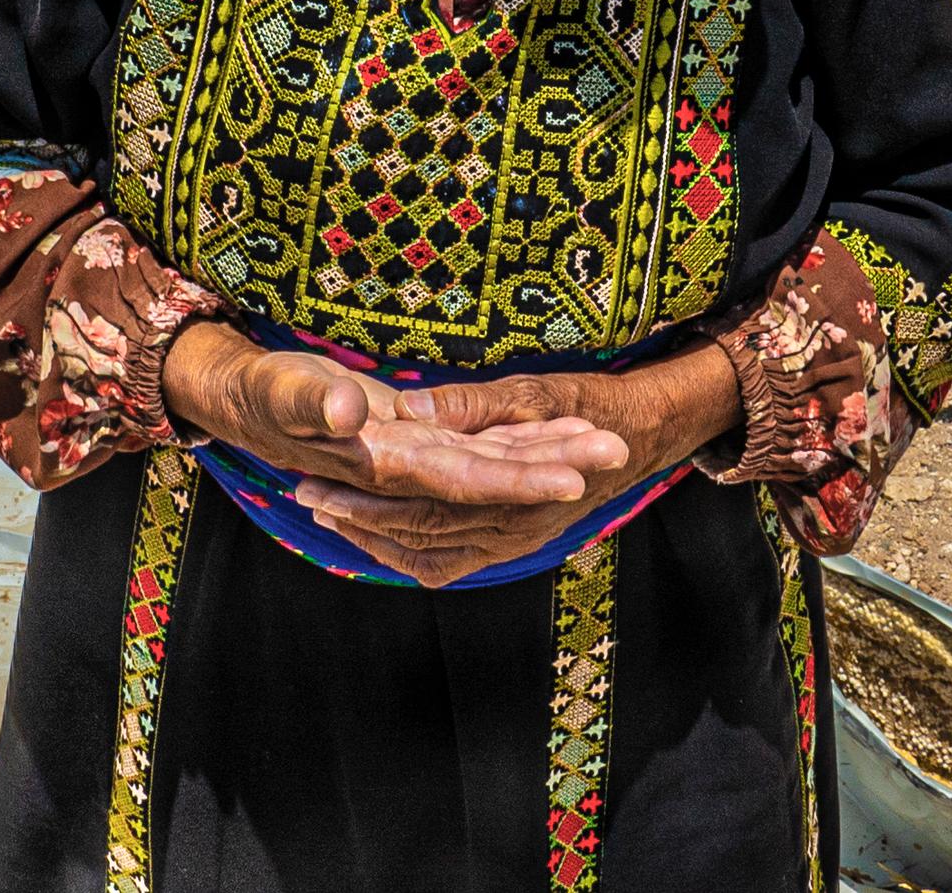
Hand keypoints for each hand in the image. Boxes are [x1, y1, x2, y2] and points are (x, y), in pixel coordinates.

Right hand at [160, 326, 624, 531]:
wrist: (238, 401)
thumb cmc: (258, 391)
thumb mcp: (280, 388)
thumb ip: (312, 403)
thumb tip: (352, 416)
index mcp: (382, 465)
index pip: (464, 480)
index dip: (518, 479)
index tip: (574, 474)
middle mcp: (407, 471)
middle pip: (493, 477)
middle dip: (552, 464)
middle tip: (615, 443)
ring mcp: (414, 460)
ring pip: (493, 465)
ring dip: (544, 453)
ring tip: (602, 433)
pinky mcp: (415, 442)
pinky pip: (477, 454)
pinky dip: (515, 449)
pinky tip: (548, 440)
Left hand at [291, 345, 742, 588]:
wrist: (647, 433)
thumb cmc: (594, 402)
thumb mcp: (535, 391)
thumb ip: (471, 405)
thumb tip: (407, 408)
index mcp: (512, 496)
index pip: (421, 506)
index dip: (365, 498)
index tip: (317, 477)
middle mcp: (509, 532)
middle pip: (416, 535)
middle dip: (357, 517)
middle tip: (304, 493)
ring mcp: (511, 543)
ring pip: (428, 554)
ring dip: (375, 536)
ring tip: (326, 511)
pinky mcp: (512, 541)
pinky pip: (451, 561)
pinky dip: (411, 552)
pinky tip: (381, 534)